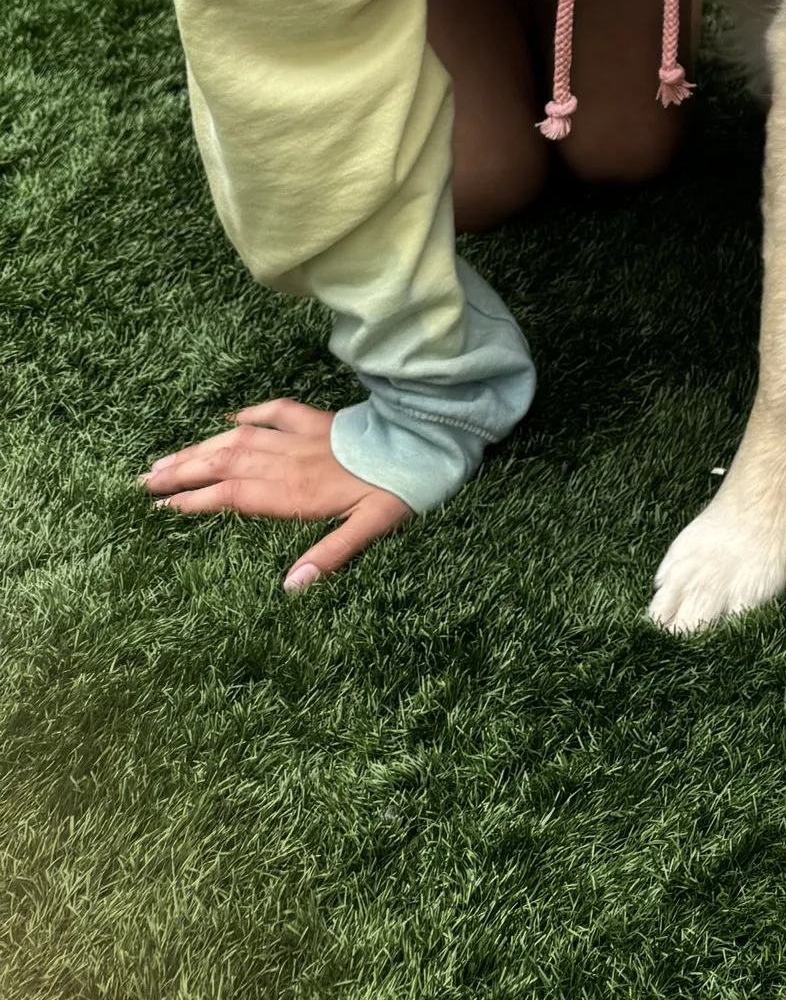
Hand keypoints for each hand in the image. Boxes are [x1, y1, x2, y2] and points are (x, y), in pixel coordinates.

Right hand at [144, 399, 414, 589]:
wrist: (427, 438)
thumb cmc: (401, 488)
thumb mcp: (372, 527)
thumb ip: (330, 554)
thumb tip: (290, 587)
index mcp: (299, 491)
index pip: (234, 494)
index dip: (197, 499)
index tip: (162, 507)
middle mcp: (292, 461)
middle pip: (226, 463)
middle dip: (184, 471)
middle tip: (145, 481)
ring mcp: (304, 437)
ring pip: (242, 438)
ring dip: (203, 446)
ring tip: (167, 457)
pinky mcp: (320, 420)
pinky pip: (279, 411)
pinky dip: (253, 413)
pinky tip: (232, 417)